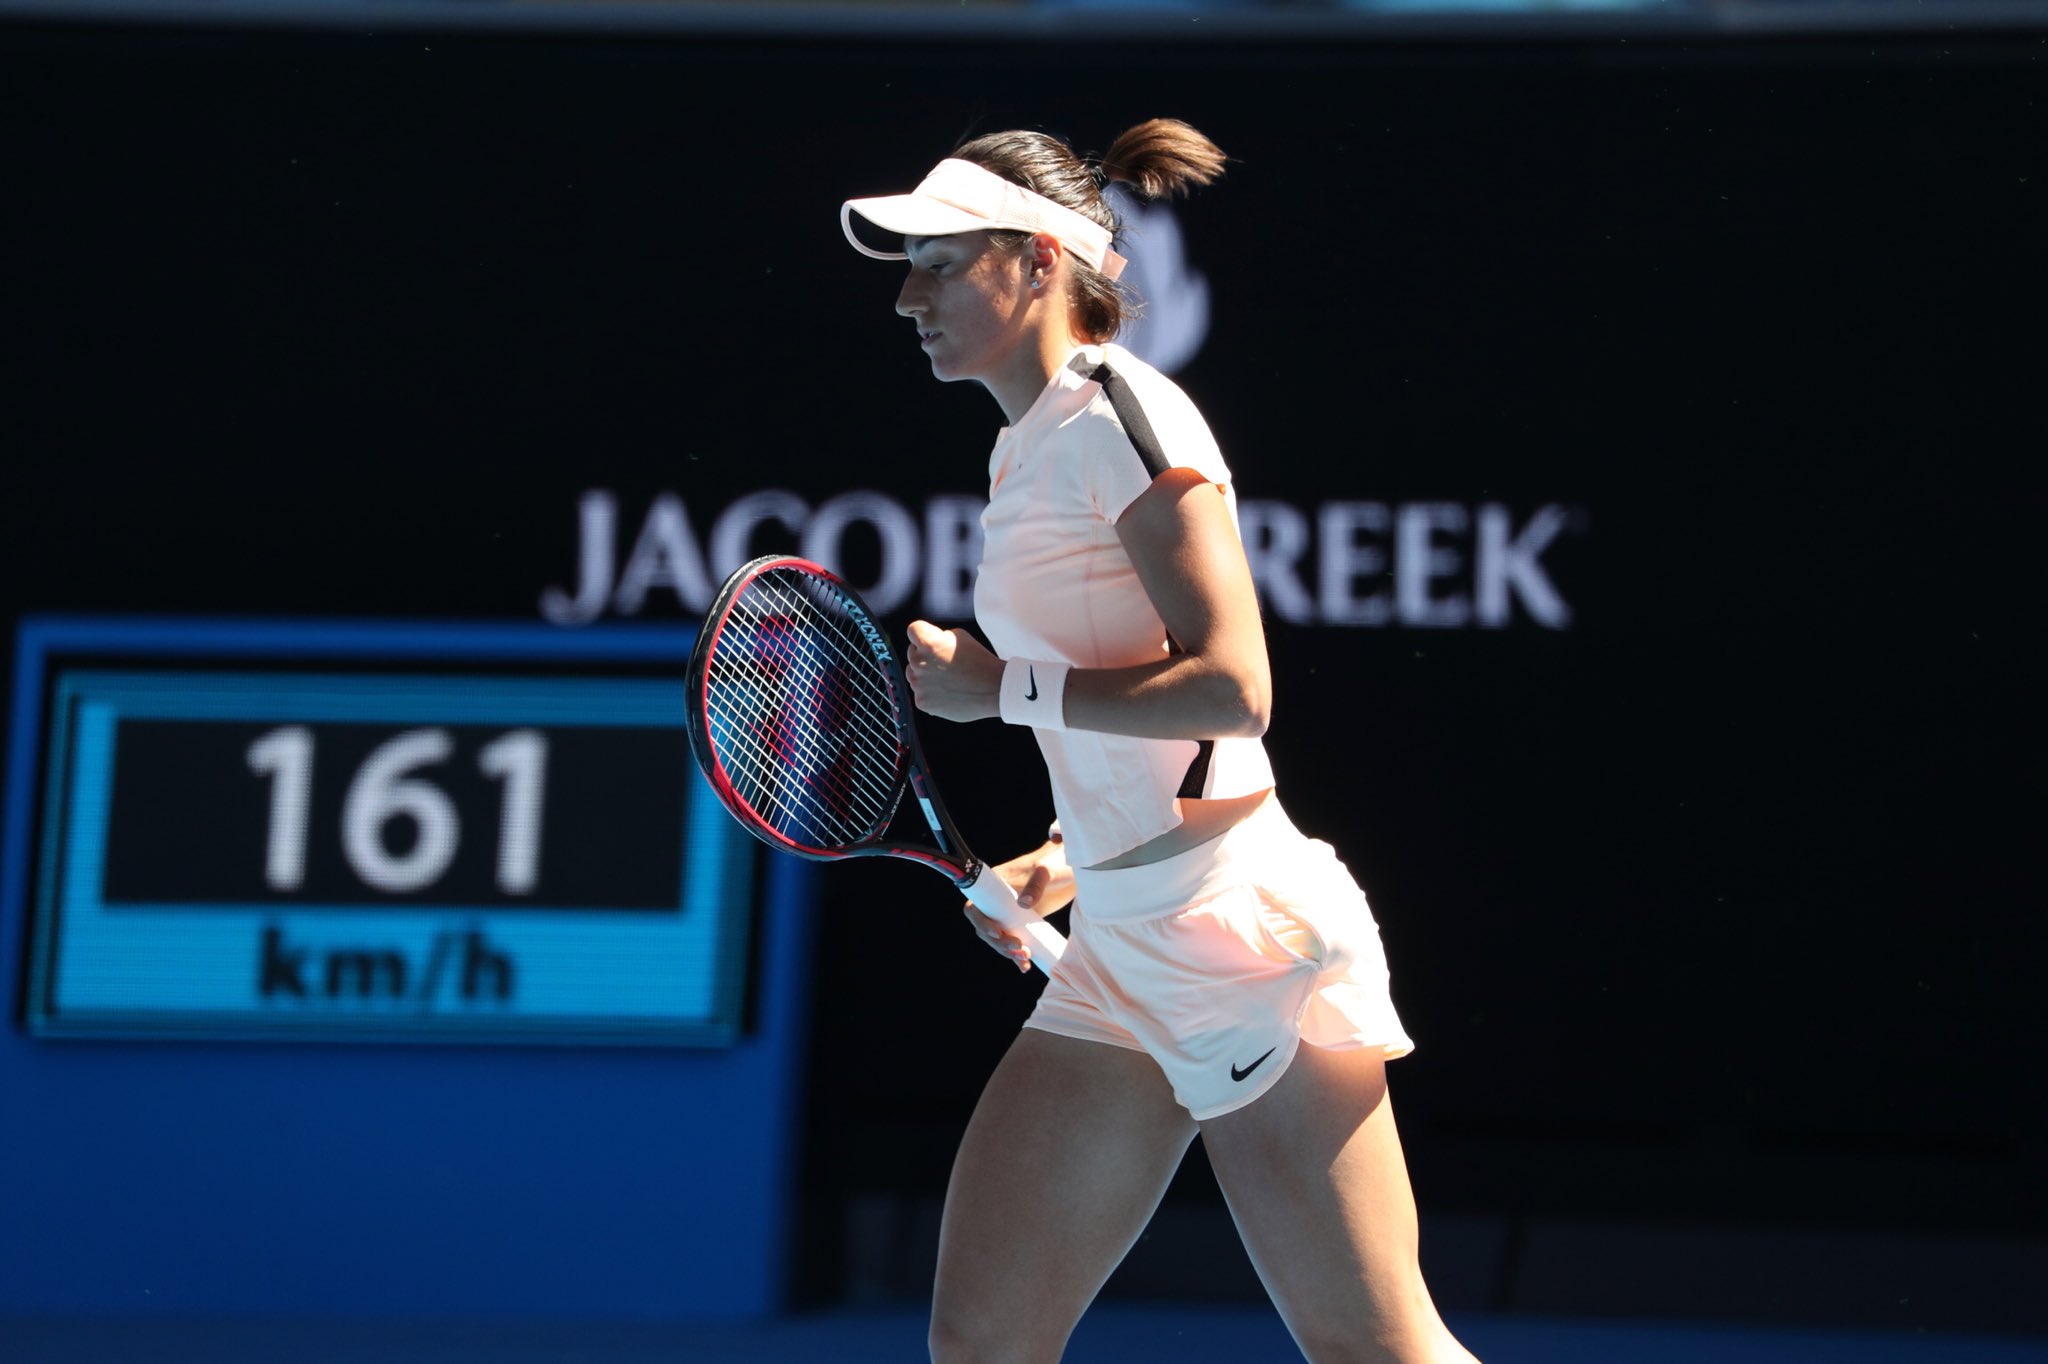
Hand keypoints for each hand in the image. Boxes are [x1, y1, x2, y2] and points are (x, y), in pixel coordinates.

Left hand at [903, 620, 1002, 722]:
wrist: (994, 690)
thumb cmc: (979, 660)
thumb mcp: (959, 637)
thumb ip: (936, 637)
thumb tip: (924, 645)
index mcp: (928, 643)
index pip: (913, 630)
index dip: (924, 633)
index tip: (933, 639)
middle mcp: (918, 663)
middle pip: (912, 653)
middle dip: (925, 655)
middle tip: (946, 663)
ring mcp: (919, 684)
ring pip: (913, 674)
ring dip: (925, 675)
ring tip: (948, 679)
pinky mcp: (922, 702)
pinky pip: (921, 693)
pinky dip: (931, 693)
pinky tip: (949, 692)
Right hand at [963, 839, 1074, 971]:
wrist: (1074, 871)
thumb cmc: (1057, 864)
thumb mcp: (1046, 871)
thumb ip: (1036, 883)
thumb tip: (1023, 904)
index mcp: (995, 886)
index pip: (975, 907)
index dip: (981, 922)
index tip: (997, 932)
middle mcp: (998, 902)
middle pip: (986, 928)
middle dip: (999, 942)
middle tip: (1019, 948)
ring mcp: (1010, 914)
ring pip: (999, 939)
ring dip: (1008, 952)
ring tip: (1025, 958)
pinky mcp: (1024, 924)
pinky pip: (1014, 943)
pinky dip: (1017, 956)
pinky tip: (1025, 966)